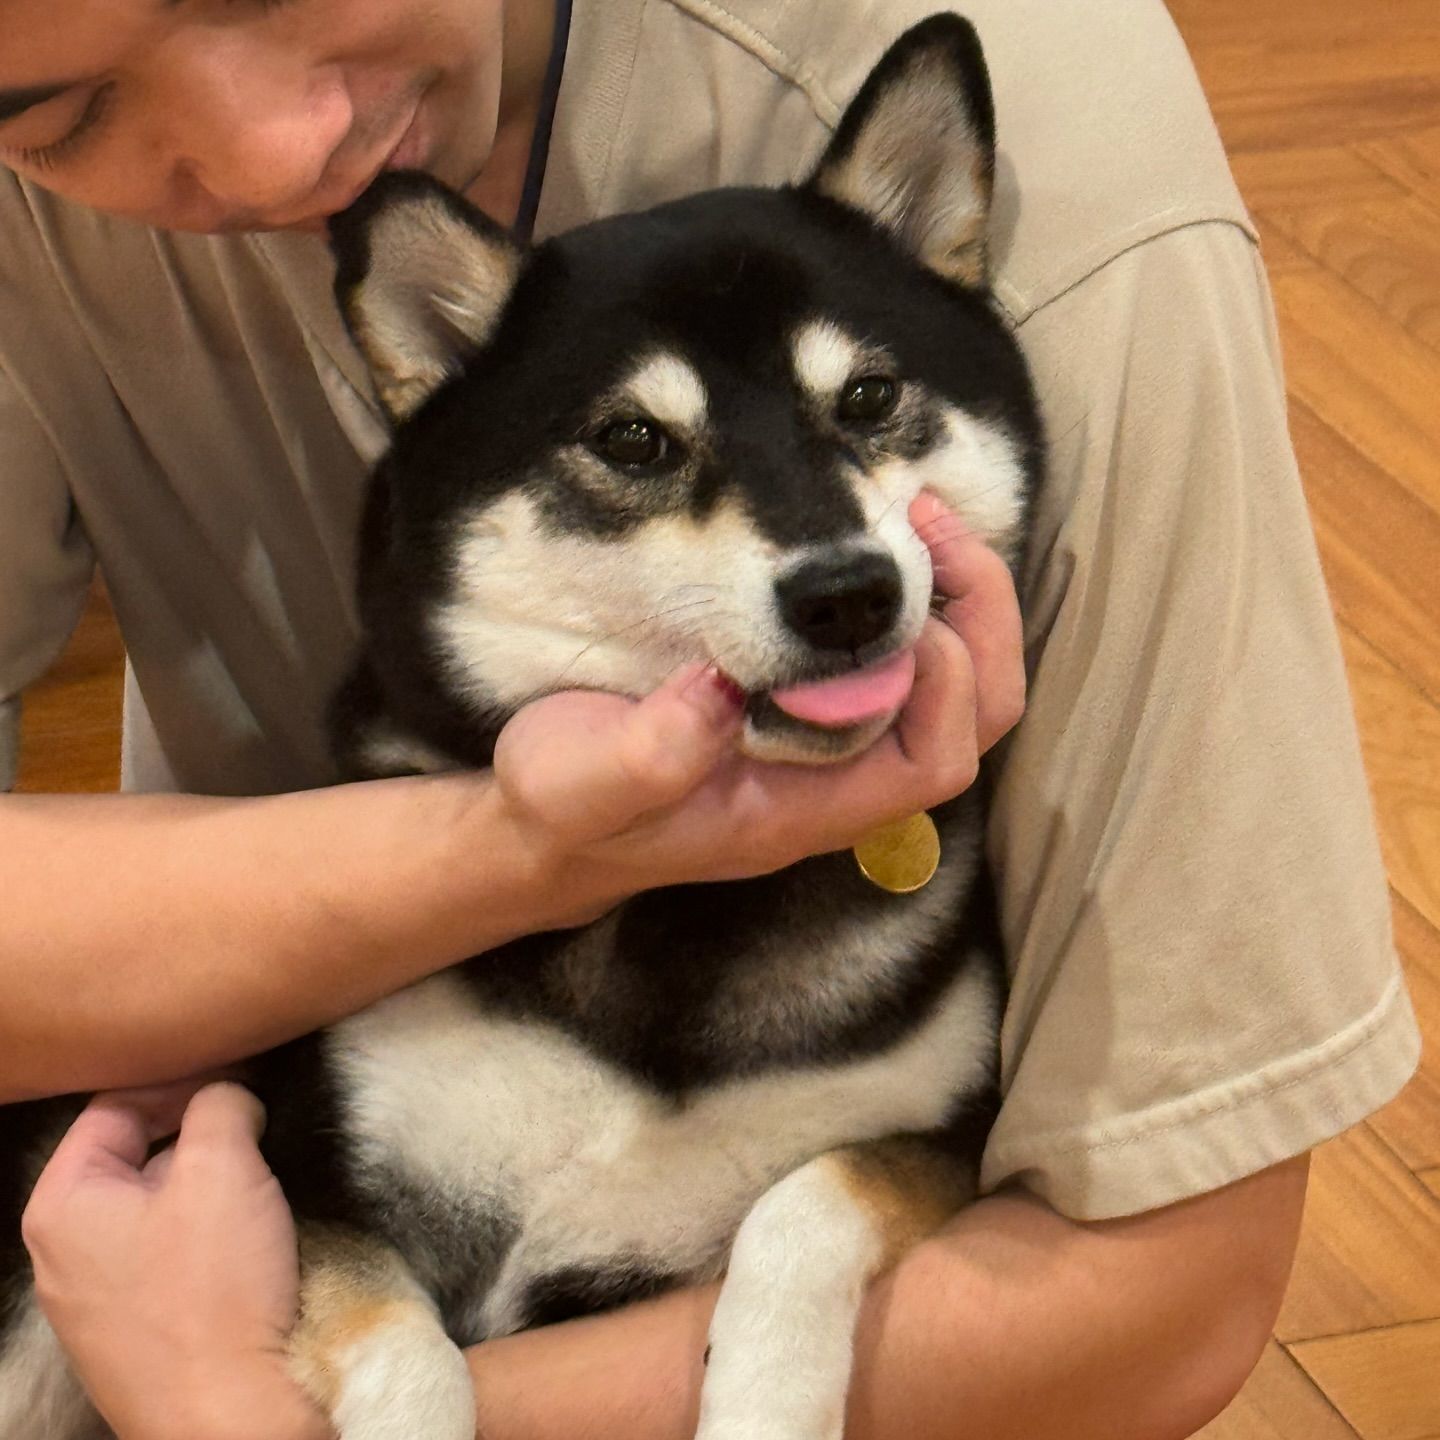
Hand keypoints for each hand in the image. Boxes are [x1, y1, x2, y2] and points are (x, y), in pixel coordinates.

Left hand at [22, 1081, 325, 1439]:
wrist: (230, 1418)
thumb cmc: (215, 1294)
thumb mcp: (224, 1167)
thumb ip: (221, 1104)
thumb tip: (230, 1097)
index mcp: (62, 1205)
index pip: (115, 1104)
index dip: (182, 1078)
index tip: (240, 1076)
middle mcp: (62, 1252)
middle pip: (134, 1154)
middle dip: (198, 1132)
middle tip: (259, 1122)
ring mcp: (96, 1300)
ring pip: (156, 1205)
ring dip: (209, 1181)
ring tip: (262, 1176)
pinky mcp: (137, 1332)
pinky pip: (168, 1256)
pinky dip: (208, 1231)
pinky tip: (251, 1236)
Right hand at [494, 492, 1024, 907]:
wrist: (544, 825)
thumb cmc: (568, 809)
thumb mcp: (581, 785)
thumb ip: (651, 754)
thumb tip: (723, 688)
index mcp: (802, 811)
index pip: (930, 763)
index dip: (944, 686)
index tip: (894, 609)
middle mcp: (836, 782)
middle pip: (968, 721)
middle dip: (980, 622)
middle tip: (933, 524)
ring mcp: (827, 744)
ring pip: (946, 688)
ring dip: (952, 601)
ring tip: (915, 516)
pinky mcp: (804, 707)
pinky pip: (897, 661)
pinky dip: (908, 600)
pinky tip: (871, 545)